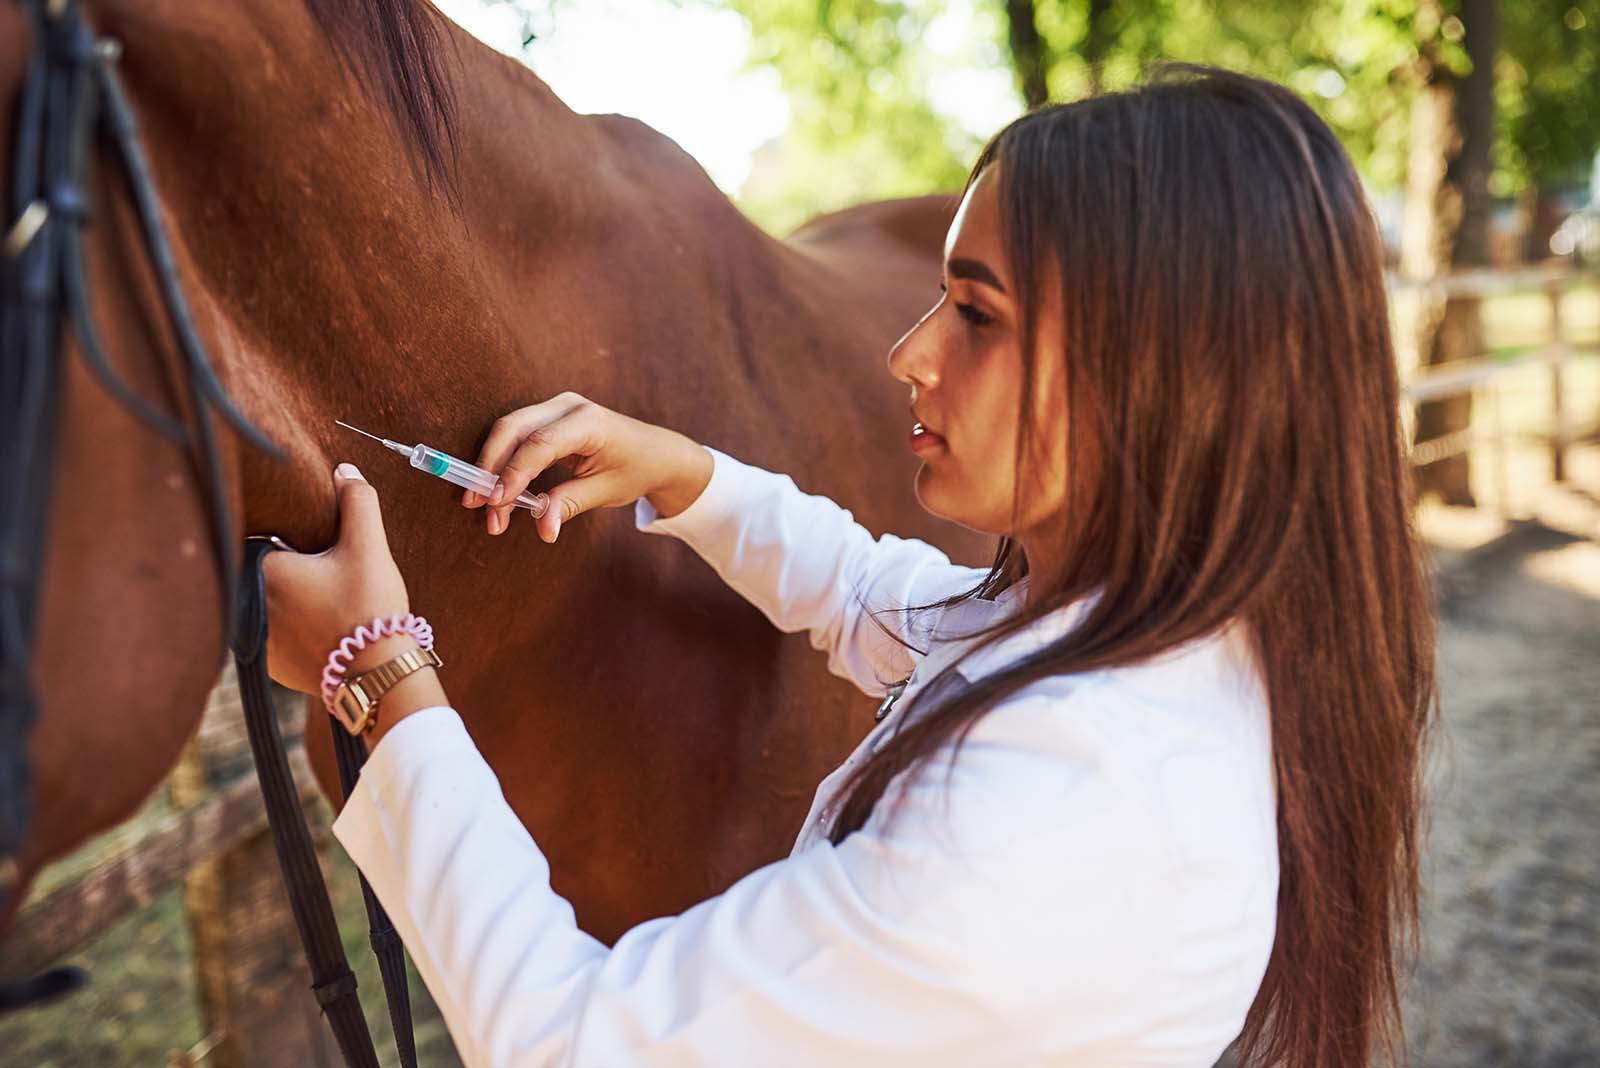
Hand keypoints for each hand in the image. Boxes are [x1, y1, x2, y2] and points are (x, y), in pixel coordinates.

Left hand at [263, 463, 411, 695]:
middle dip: (289, 566)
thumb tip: (344, 470)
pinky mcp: (269, 664)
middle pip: (264, 571)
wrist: (377, 676)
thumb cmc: (369, 609)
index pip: (261, 537)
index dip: (286, 535)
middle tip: (325, 569)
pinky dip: (293, 625)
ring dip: (289, 597)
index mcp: (264, 570)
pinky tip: (322, 625)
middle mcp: (248, 605)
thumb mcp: (368, 548)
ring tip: (326, 599)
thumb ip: (356, 502)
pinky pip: (276, 632)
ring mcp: (256, 638)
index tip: (310, 542)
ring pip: (269, 602)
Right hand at [462, 391, 713, 541]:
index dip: (513, 473)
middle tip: (476, 505)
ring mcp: (556, 406)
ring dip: (492, 467)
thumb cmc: (634, 469)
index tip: (496, 503)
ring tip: (485, 508)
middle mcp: (568, 405)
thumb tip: (542, 529)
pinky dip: (502, 461)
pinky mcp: (548, 415)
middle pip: (513, 429)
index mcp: (589, 421)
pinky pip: (516, 435)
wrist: (655, 452)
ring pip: (509, 430)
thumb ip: (569, 505)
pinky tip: (496, 491)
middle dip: (490, 467)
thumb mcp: (605, 492)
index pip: (540, 444)